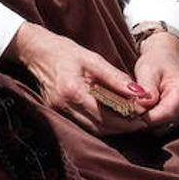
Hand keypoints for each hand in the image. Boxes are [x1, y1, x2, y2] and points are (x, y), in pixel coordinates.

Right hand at [4, 23, 146, 135]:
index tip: (143, 118)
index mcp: (73, 91)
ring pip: (91, 129)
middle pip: (100, 128)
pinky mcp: (55, 110)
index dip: (127, 121)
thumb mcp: (93, 59)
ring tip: (128, 121)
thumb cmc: (64, 51)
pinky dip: (98, 123)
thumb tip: (140, 93)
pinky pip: (82, 123)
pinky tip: (109, 117)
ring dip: (111, 128)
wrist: (34, 50)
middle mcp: (63, 105)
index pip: (106, 117)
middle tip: (140, 122)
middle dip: (122, 128)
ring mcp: (57, 110)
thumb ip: (116, 78)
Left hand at [133, 32, 178, 128]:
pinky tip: (141, 112)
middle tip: (126, 110)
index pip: (165, 114)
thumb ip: (147, 88)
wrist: (166, 61)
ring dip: (147, 122)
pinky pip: (164, 126)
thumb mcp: (148, 70)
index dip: (145, 117)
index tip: (127, 112)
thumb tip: (142, 105)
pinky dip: (151, 122)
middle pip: (164, 124)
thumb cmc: (156, 63)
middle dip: (144, 120)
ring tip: (133, 108)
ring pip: (163, 128)